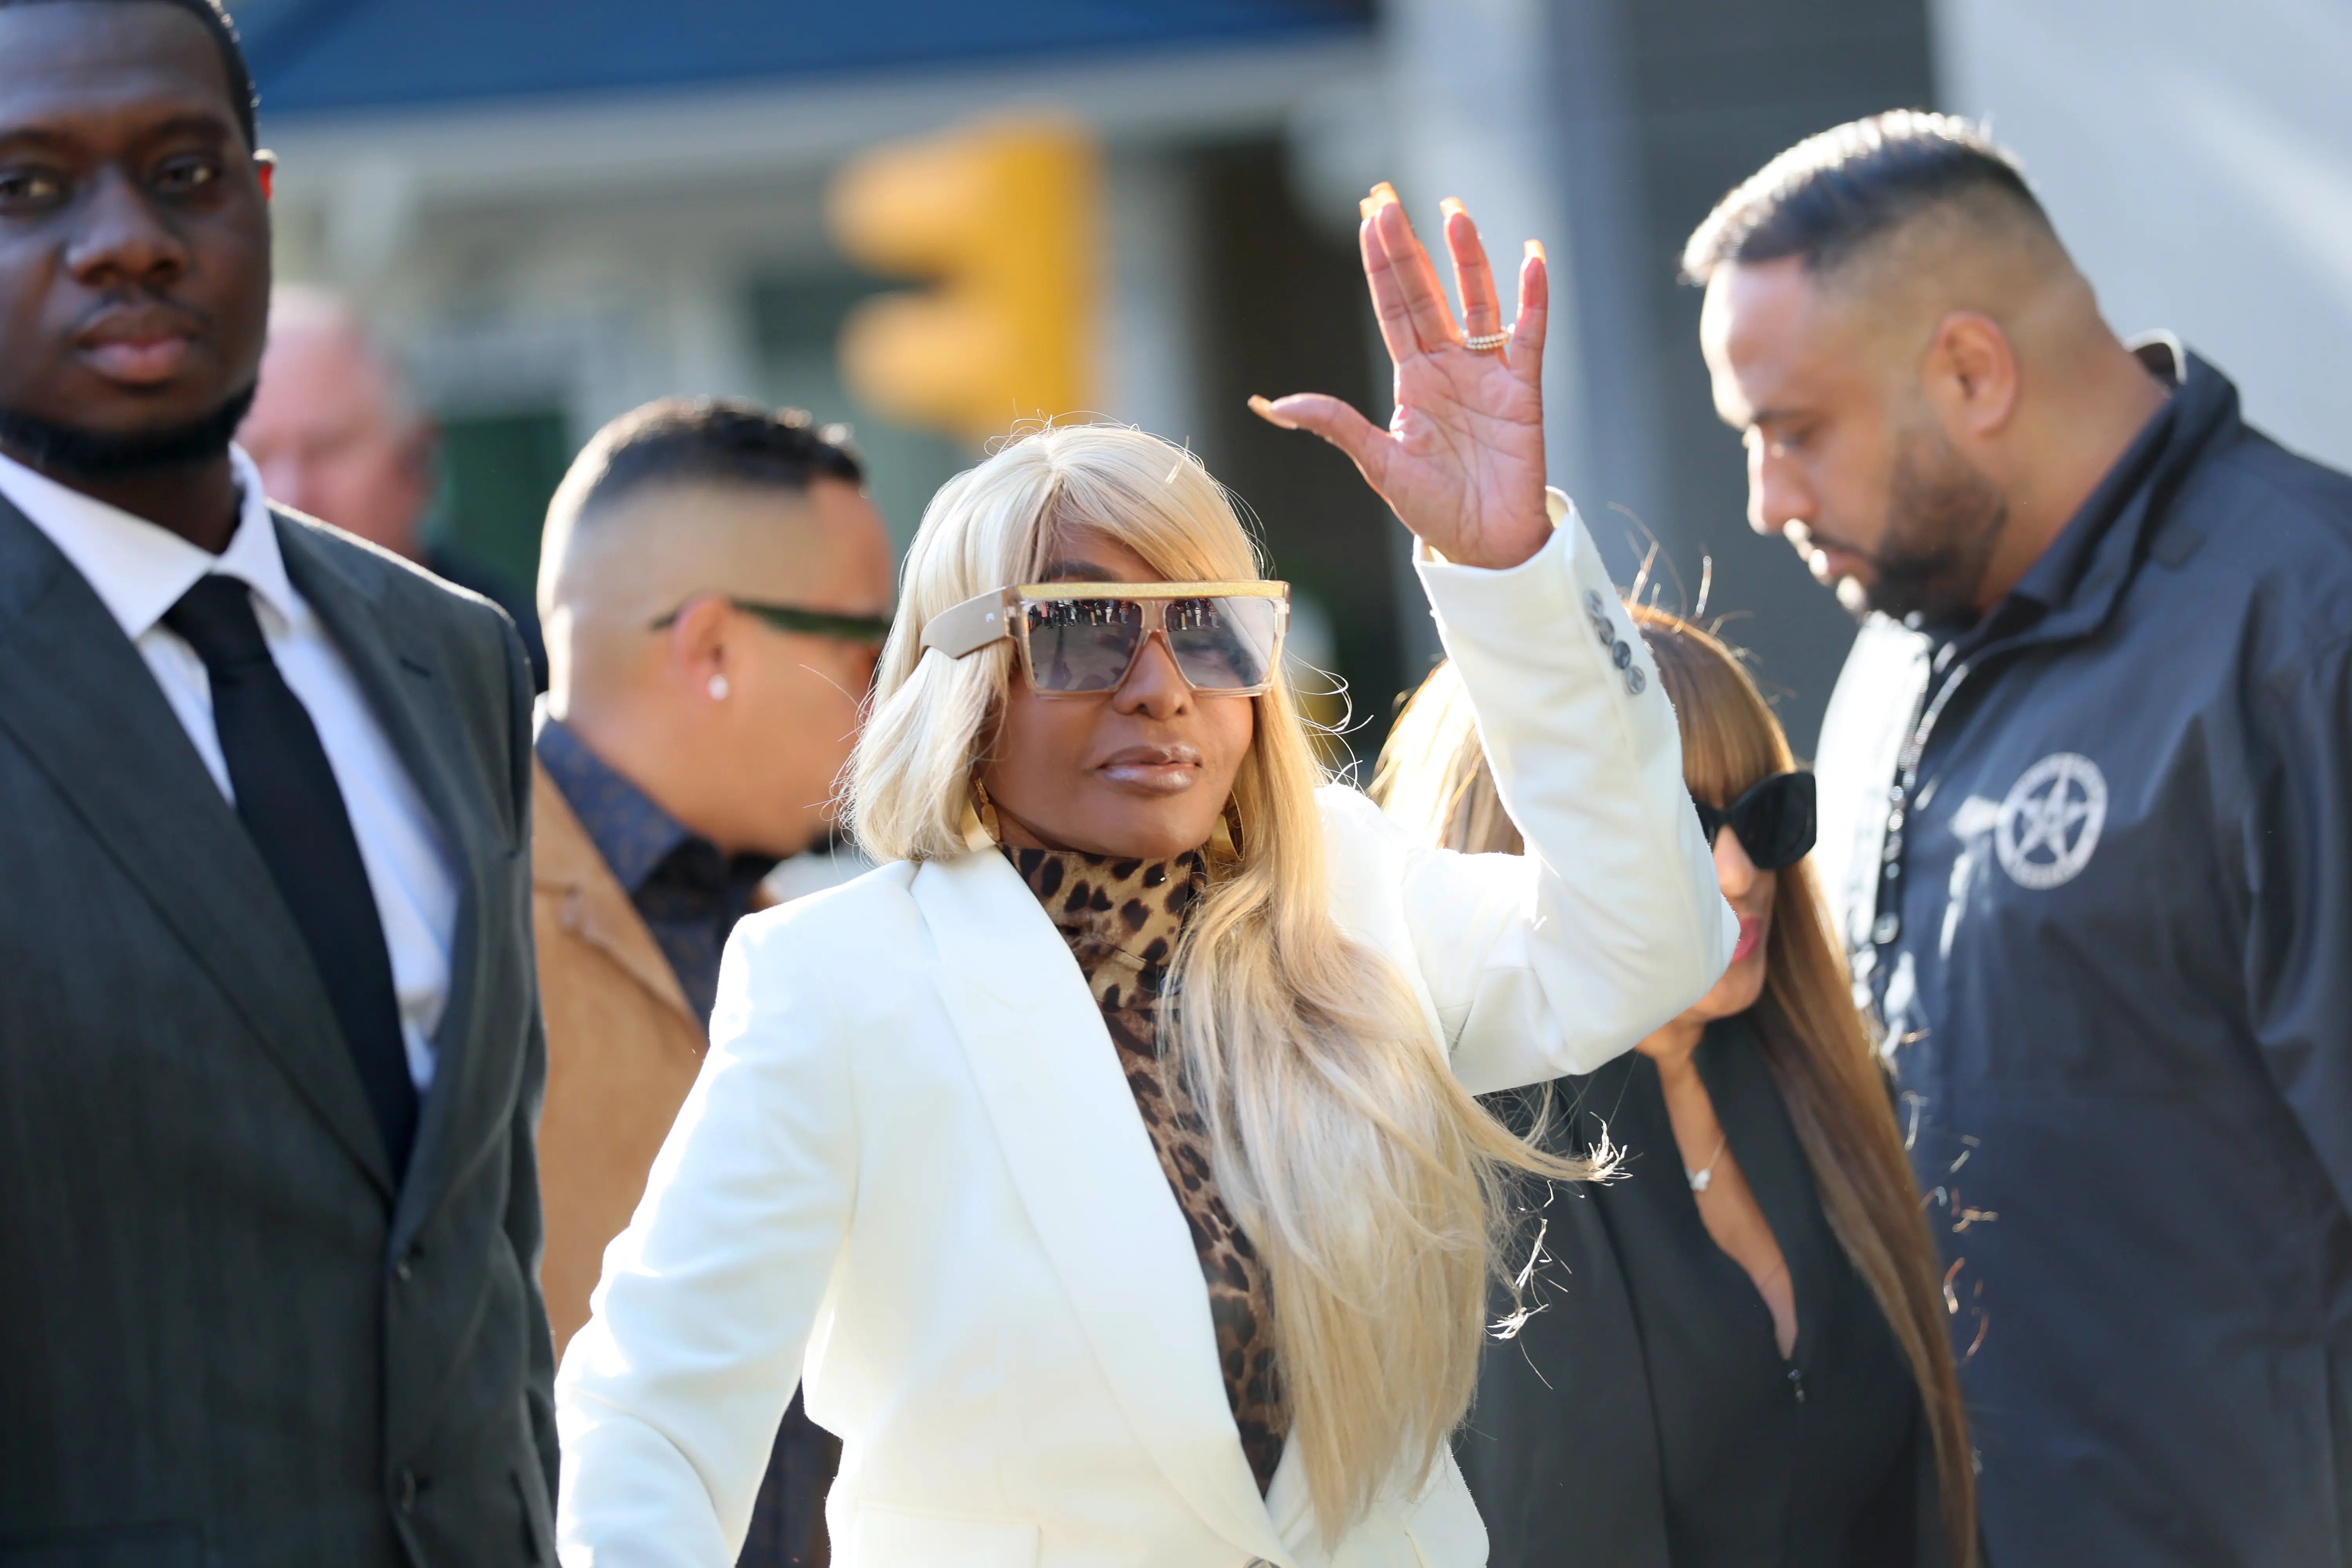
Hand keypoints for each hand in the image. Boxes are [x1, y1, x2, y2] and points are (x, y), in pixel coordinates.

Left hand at [1251, 186, 1550, 570]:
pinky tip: (1531, 261)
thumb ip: (1334, 424)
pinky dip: (1533, 300)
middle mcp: (1448, 366)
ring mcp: (1487, 373)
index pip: (1392, 308)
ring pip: (1477, 302)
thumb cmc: (1432, 507)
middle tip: (1391, 200)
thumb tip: (1274, 403)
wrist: (1484, 543)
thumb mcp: (1377, 463)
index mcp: (1412, 379)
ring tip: (1454, 214)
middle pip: (1426, 293)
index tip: (1369, 221)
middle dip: (1409, 248)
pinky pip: (1529, 335)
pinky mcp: (1523, 389)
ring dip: (1467, 259)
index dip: (1382, 266)